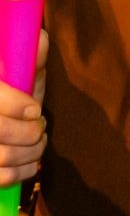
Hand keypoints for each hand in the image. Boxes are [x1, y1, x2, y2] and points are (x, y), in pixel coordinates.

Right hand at [0, 29, 46, 183]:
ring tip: (38, 143)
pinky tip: (31, 162)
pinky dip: (22, 172)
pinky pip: (1, 178)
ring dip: (31, 152)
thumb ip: (29, 62)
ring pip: (2, 156)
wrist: (6, 121)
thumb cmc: (9, 100)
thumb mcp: (18, 79)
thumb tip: (40, 37)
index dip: (14, 104)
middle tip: (40, 128)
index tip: (35, 110)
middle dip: (29, 132)